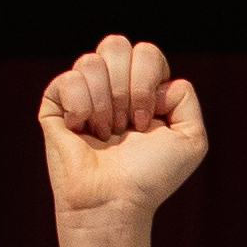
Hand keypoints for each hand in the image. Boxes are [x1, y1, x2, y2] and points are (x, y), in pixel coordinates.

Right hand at [42, 33, 206, 226]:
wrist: (115, 201)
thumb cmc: (151, 177)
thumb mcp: (191, 139)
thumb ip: (186, 98)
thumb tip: (159, 81)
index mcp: (142, 90)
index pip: (145, 53)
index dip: (148, 83)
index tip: (146, 123)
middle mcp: (111, 87)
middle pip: (116, 45)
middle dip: (126, 88)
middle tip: (127, 126)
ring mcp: (82, 94)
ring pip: (91, 62)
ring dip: (104, 105)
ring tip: (105, 135)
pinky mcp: (55, 104)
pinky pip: (67, 80)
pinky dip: (81, 108)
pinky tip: (81, 130)